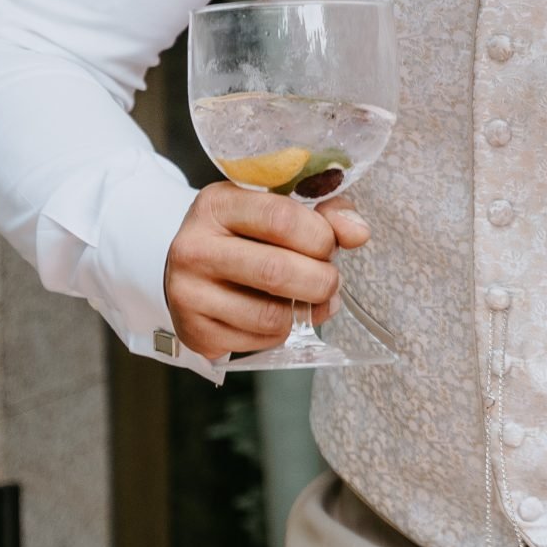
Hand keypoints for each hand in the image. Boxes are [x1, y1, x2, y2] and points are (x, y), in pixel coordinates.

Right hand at [164, 184, 370, 360]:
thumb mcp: (276, 207)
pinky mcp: (195, 332)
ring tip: (310, 298)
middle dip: (321, 280)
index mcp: (216, 205)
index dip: (320, 235)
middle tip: (330, 279)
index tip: (329, 244)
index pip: (281, 218)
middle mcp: (193, 248)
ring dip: (306, 311)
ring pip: (269, 315)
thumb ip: (324, 214)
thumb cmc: (245, 235)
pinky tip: (281, 314)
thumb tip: (358, 233)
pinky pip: (259, 340)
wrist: (192, 271)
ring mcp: (188, 294)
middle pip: (276, 271)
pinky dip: (284, 332)